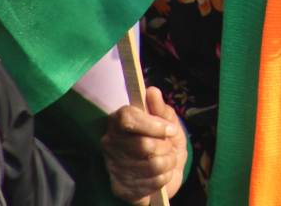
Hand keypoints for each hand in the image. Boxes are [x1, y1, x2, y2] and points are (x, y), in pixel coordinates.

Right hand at [102, 87, 186, 204]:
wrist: (165, 171)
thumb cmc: (165, 141)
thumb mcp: (168, 122)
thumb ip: (161, 109)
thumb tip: (152, 91)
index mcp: (119, 122)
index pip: (127, 118)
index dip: (152, 124)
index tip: (170, 129)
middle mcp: (111, 143)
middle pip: (143, 145)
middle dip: (166, 146)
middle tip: (169, 146)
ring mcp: (114, 167)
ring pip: (152, 165)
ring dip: (169, 162)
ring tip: (167, 159)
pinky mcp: (121, 187)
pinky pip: (153, 182)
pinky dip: (165, 177)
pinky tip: (161, 173)